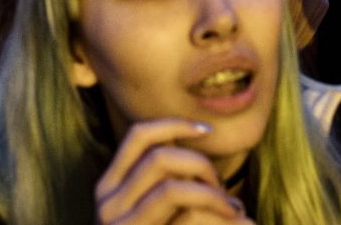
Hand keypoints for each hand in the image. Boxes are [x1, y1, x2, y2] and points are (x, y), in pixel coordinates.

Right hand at [95, 119, 251, 224]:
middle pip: (161, 156)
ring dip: (211, 191)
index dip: (174, 125)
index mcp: (109, 188)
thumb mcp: (152, 212)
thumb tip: (198, 146)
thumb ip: (165, 185)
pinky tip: (233, 218)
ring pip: (173, 183)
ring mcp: (119, 224)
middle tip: (223, 190)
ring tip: (232, 210)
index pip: (138, 136)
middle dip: (200, 164)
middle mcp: (107, 203)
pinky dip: (212, 205)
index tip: (206, 130)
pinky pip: (182, 208)